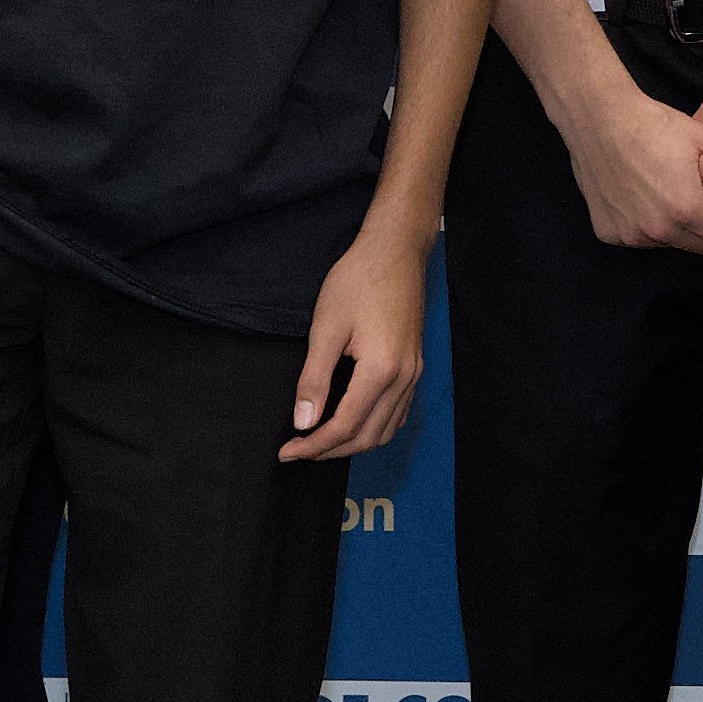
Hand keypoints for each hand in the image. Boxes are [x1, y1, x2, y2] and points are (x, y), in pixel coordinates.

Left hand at [288, 228, 433, 460]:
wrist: (395, 250)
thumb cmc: (358, 280)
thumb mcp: (326, 328)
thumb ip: (314, 379)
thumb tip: (303, 420)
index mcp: (381, 370)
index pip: (344, 426)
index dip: (313, 445)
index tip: (286, 451)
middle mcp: (404, 378)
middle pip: (368, 436)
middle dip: (331, 451)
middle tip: (298, 450)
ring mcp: (414, 373)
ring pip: (386, 430)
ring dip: (353, 443)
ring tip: (321, 442)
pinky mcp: (416, 365)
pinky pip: (398, 412)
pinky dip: (374, 428)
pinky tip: (354, 422)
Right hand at [559, 73, 702, 260]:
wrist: (600, 119)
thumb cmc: (655, 125)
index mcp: (688, 208)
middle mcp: (660, 229)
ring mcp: (632, 235)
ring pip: (672, 244)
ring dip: (680, 229)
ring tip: (673, 195)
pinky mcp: (610, 233)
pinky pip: (641, 239)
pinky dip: (649, 226)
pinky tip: (645, 197)